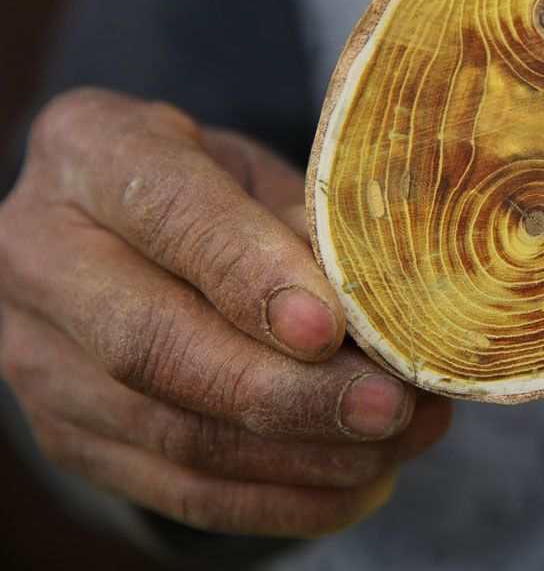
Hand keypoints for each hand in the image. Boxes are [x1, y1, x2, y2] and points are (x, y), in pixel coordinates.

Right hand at [0, 89, 450, 534]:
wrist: (124, 233)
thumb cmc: (213, 184)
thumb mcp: (257, 169)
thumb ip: (304, 221)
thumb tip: (378, 310)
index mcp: (91, 151)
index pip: (168, 213)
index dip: (250, 275)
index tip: (330, 327)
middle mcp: (41, 257)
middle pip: (153, 347)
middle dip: (285, 391)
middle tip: (388, 406)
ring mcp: (39, 358)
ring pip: (171, 433)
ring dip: (300, 454)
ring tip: (397, 444)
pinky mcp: (67, 434)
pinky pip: (177, 489)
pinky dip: (278, 499)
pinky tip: (358, 484)